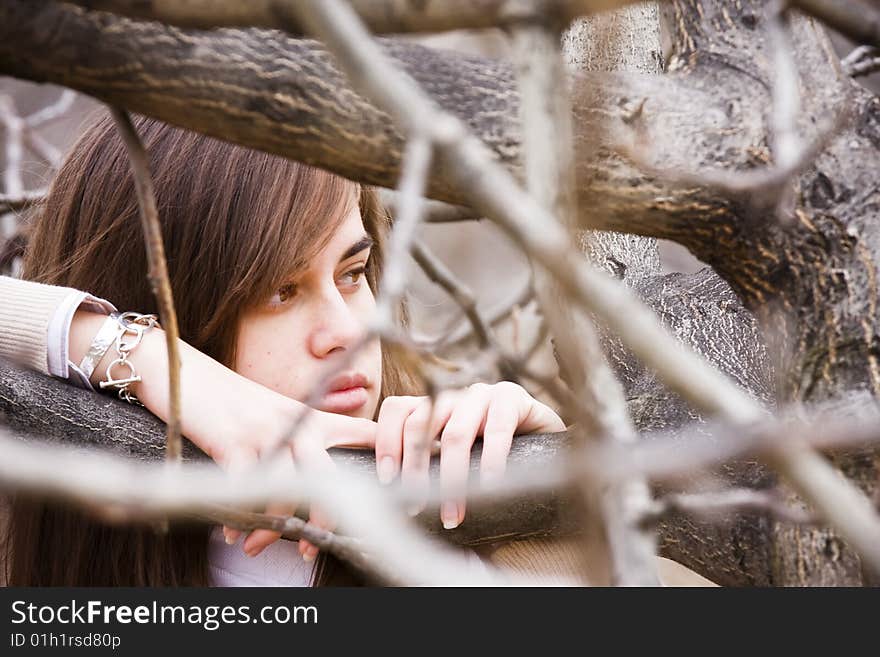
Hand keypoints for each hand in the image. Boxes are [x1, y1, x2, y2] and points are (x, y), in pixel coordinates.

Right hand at [69, 310, 375, 559]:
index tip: (406, 490)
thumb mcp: (277, 410)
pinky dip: (239, 518)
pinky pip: (245, 490)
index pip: (363, 432)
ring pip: (287, 489)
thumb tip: (321, 472)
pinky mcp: (233, 443)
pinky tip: (232, 534)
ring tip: (262, 548)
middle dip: (328, 517)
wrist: (184, 373)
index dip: (388, 457)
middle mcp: (294, 423)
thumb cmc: (231, 399)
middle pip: (328, 476)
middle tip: (320, 547)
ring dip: (277, 527)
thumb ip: (303, 434)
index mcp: (310, 415)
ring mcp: (265, 432)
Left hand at [373, 381, 563, 528]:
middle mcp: (454, 395)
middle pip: (420, 421)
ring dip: (451, 477)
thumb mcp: (455, 460)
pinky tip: (490, 486)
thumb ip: (426, 465)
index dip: (386, 442)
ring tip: (452, 512)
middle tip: (414, 506)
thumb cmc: (493, 458)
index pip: (398, 410)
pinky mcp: (513, 398)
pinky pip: (498, 429)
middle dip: (414, 467)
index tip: (386, 480)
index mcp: (434, 406)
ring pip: (456, 432)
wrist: (547, 446)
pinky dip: (491, 461)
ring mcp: (483, 393)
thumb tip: (387, 492)